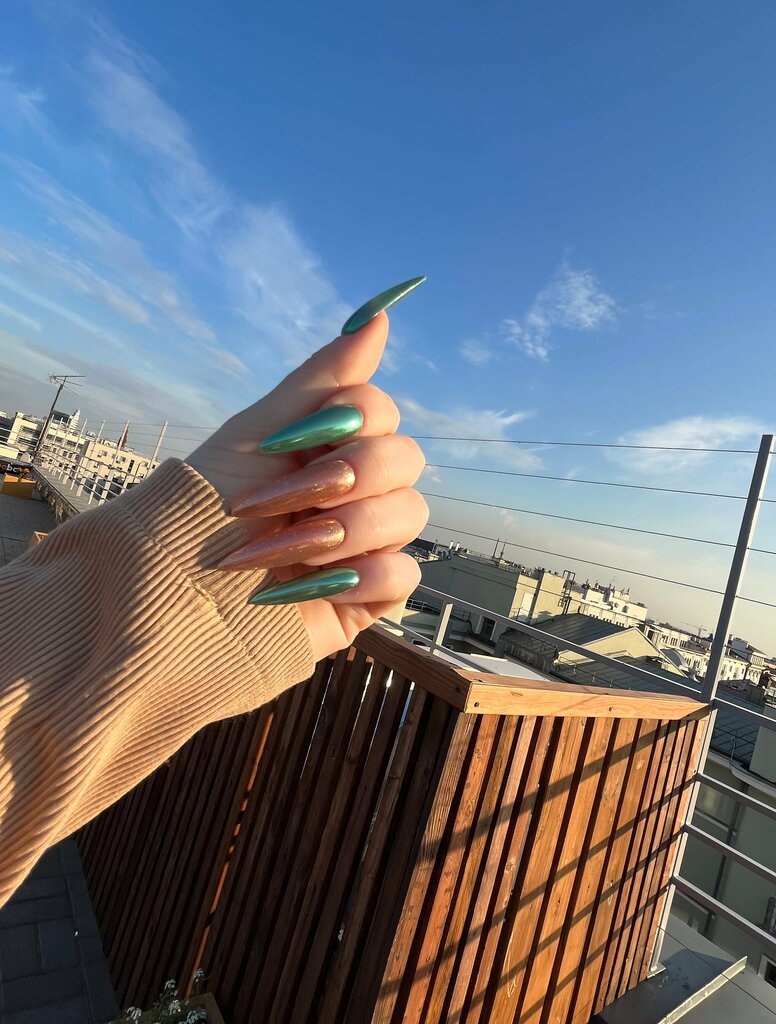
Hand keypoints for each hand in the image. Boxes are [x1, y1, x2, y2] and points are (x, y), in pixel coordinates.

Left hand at [186, 312, 427, 661]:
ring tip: (287, 553)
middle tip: (278, 506)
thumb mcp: (256, 434)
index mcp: (326, 445)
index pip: (380, 412)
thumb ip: (322, 378)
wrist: (177, 600)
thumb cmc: (203, 511)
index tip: (282, 449)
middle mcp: (352, 488)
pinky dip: (362, 578)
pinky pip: (404, 575)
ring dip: (345, 531)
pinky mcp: (367, 594)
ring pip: (411, 514)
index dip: (345, 426)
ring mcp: (364, 541)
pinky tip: (316, 587)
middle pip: (405, 459)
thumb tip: (380, 313)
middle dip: (343, 480)